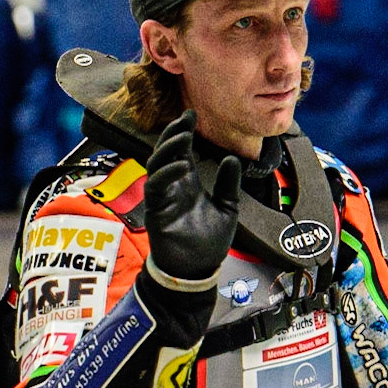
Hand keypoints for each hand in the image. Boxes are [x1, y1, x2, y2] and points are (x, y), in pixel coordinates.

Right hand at [143, 110, 240, 282]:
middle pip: (167, 153)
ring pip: (157, 164)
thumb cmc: (209, 243)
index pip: (182, 152)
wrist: (197, 271)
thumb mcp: (227, 208)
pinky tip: (180, 166)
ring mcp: (163, 198)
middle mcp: (173, 187)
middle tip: (185, 118)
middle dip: (174, 134)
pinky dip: (166, 174)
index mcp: (188, 184)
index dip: (184, 133)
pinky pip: (156, 187)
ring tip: (182, 135)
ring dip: (168, 148)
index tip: (192, 115)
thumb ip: (228, 184)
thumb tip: (231, 159)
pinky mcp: (156, 210)